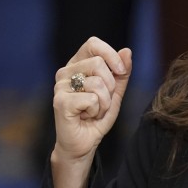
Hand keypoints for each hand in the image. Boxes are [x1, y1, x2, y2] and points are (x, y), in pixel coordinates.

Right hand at [50, 37, 131, 187]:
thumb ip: (121, 73)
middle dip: (110, 86)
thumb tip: (127, 51)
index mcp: (77, 65)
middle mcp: (65, 72)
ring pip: (98, 83)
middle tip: (103, 102)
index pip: (93, 44)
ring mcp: (61, 86)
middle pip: (98, 63)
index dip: (111, 55)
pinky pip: (91, 99)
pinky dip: (96, 111)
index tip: (121, 71)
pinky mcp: (61, 101)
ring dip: (104, 103)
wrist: (84, 143)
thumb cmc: (96, 117)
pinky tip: (86, 117)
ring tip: (94, 111)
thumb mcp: (114, 93)